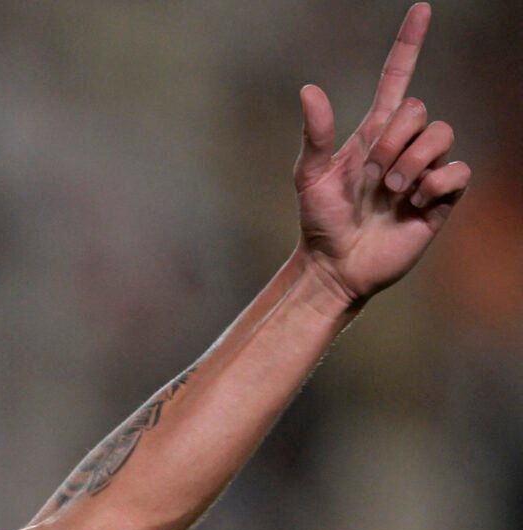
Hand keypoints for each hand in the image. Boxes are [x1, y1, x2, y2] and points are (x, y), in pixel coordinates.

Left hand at [294, 3, 471, 307]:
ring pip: (442, 134)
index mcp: (373, 133)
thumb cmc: (320, 221)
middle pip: (420, 109)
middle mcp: (403, 145)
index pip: (397, 78)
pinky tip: (414, 205)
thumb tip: (310, 89)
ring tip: (391, 192)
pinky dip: (434, 185)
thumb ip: (316, 134)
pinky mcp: (443, 197)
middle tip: (372, 177)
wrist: (335, 265)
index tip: (421, 8)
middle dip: (392, 141)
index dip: (409, 44)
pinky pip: (458, 170)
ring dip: (412, 163)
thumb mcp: (310, 176)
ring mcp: (425, 169)